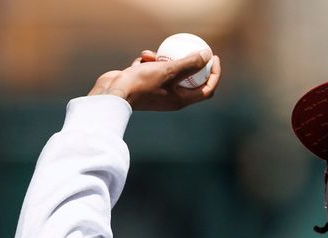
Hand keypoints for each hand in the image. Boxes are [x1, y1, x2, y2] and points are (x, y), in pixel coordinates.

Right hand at [88, 50, 220, 110]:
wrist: (113, 93)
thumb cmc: (142, 84)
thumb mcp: (168, 71)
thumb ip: (189, 63)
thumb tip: (207, 55)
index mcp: (181, 100)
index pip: (207, 89)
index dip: (214, 73)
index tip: (213, 57)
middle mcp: (172, 98)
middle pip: (188, 78)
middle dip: (189, 62)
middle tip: (193, 47)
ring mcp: (158, 92)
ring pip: (167, 70)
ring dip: (162, 59)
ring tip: (155, 53)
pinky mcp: (145, 84)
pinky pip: (152, 70)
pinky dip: (148, 62)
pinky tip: (142, 58)